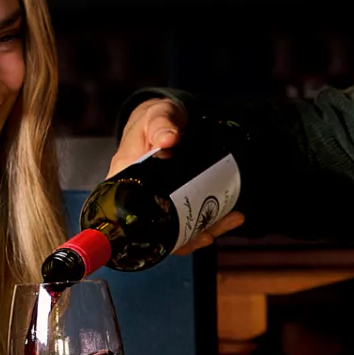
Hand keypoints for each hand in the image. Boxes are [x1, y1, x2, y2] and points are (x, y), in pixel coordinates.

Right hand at [110, 98, 244, 252]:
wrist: (164, 118)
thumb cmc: (153, 118)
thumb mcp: (156, 116)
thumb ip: (161, 124)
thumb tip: (169, 138)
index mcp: (124, 180)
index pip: (131, 218)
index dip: (152, 235)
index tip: (179, 238)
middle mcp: (139, 196)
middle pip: (160, 230)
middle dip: (188, 237)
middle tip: (211, 233)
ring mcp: (159, 200)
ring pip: (178, 228)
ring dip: (205, 230)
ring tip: (229, 220)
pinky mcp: (175, 199)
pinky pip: (189, 217)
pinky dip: (209, 221)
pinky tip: (227, 216)